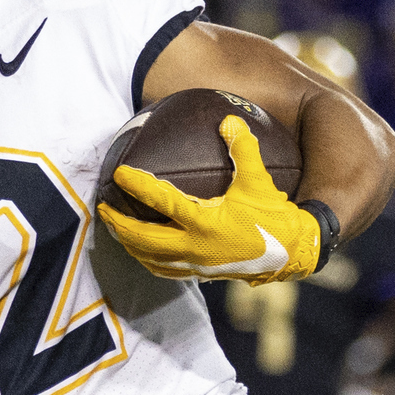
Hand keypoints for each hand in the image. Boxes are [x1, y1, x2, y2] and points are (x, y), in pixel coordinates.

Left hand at [99, 116, 327, 282]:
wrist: (292, 255)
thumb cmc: (275, 217)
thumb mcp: (259, 181)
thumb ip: (243, 149)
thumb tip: (229, 119)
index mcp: (205, 223)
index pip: (162, 202)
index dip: (137, 185)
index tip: (119, 172)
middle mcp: (195, 248)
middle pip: (143, 238)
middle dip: (119, 223)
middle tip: (102, 206)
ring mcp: (195, 265)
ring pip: (150, 258)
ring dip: (129, 243)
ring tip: (115, 228)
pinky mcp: (201, 274)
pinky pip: (165, 270)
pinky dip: (147, 259)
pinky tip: (143, 250)